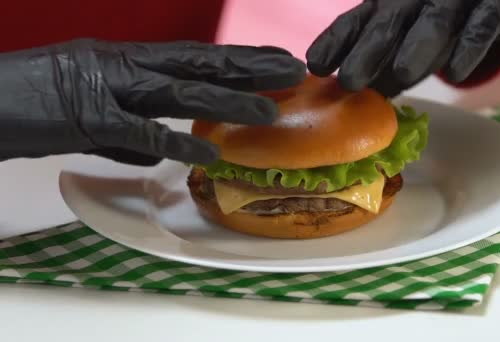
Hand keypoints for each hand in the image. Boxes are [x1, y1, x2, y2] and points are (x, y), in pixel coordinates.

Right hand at [0, 39, 305, 165]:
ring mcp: (108, 88)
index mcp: (126, 60)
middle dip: (249, 67)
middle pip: (199, 64)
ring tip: (269, 111)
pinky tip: (208, 152)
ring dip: (228, 101)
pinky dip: (175, 142)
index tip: (275, 58)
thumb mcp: (90, 113)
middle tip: (293, 71)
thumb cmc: (33, 102)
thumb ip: (126, 132)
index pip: (194, 56)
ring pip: (180, 91)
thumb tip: (157, 149)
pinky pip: (141, 132)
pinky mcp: (89, 118)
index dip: (238, 57)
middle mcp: (124, 65)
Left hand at [306, 0, 499, 96]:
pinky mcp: (496, 6)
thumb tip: (356, 92)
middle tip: (351, 81)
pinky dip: (468, 47)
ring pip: (434, 22)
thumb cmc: (440, 14)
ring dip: (416, 47)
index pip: (358, 20)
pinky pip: (481, 26)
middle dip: (368, 51)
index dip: (337, 41)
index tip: (317, 66)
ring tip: (402, 75)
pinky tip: (455, 73)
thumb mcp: (405, 30)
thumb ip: (382, 55)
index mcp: (390, 3)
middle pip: (390, 22)